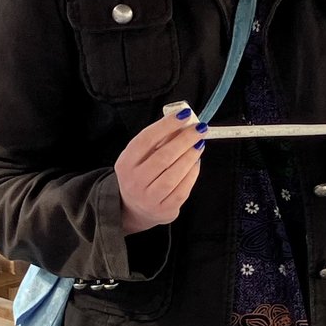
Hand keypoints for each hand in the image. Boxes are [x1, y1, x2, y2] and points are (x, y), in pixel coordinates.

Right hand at [114, 104, 204, 233]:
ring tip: (199, 144)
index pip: (146, 140)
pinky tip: (197, 163)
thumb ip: (159, 140)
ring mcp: (149, 198)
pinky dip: (192, 174)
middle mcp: (134, 181)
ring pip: (173, 175)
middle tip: (199, 129)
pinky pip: (182, 190)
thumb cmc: (142, 175)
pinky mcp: (164, 210)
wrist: (135, 208)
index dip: (166, 126)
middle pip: (162, 157)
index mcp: (126, 163)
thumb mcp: (142, 157)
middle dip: (184, 140)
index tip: (184, 115)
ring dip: (190, 157)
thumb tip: (183, 123)